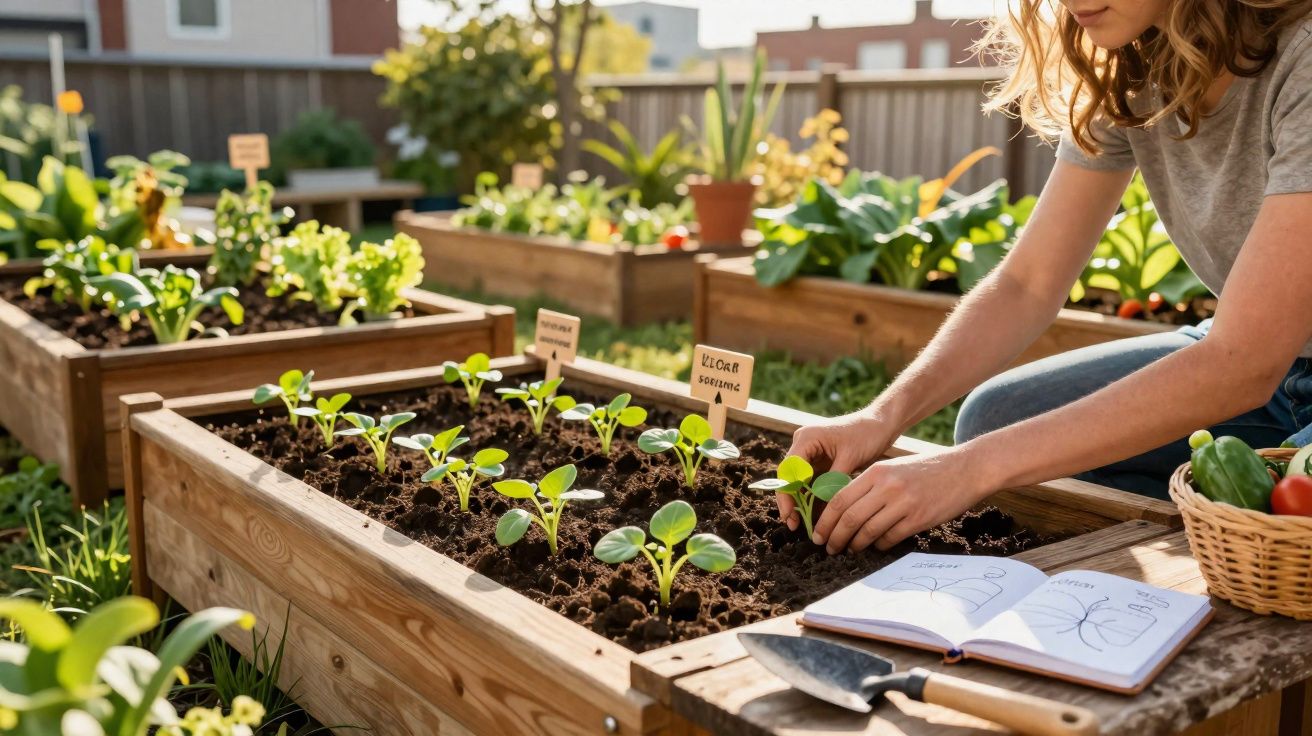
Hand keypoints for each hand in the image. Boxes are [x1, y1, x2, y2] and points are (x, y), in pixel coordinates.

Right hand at [780, 411, 897, 530]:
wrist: (881, 424)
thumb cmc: (867, 434)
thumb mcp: (849, 459)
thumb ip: (833, 482)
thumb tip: (824, 510)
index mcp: (806, 438)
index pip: (788, 471)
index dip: (786, 495)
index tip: (790, 515)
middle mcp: (803, 445)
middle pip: (789, 478)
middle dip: (790, 502)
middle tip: (793, 525)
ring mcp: (810, 454)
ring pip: (799, 483)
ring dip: (800, 503)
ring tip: (803, 525)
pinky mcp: (820, 462)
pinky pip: (811, 483)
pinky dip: (812, 498)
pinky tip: (815, 515)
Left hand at [811, 449, 994, 553]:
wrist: (965, 469)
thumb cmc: (926, 468)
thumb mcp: (893, 467)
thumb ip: (870, 484)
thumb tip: (844, 508)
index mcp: (876, 472)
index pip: (840, 499)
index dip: (825, 520)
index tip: (818, 534)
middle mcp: (887, 487)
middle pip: (850, 518)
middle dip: (835, 537)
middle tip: (829, 548)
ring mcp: (903, 503)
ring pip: (868, 531)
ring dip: (856, 544)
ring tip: (850, 549)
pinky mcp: (919, 519)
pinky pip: (890, 538)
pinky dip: (880, 545)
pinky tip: (877, 546)